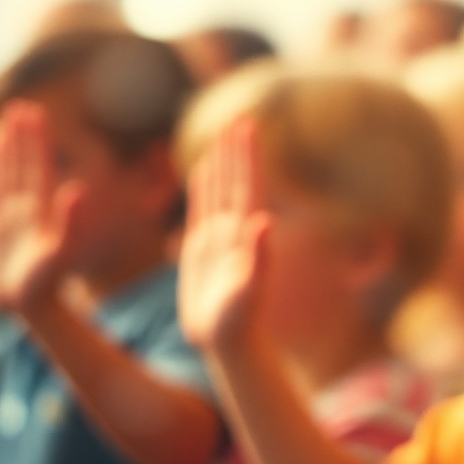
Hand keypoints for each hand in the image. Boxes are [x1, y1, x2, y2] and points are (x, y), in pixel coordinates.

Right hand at [0, 102, 81, 314]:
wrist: (32, 308)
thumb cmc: (47, 283)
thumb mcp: (61, 252)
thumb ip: (70, 221)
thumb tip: (77, 188)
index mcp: (39, 208)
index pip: (38, 165)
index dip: (36, 138)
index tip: (34, 110)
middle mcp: (24, 209)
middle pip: (20, 164)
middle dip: (19, 136)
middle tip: (18, 106)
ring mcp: (7, 221)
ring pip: (2, 179)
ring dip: (0, 155)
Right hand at [178, 119, 270, 348]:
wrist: (228, 344)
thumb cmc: (239, 323)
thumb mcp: (249, 291)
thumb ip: (259, 258)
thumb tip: (264, 223)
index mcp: (247, 234)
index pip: (250, 185)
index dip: (248, 156)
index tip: (249, 125)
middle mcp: (236, 231)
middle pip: (236, 182)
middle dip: (236, 152)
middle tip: (238, 119)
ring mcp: (221, 239)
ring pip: (220, 191)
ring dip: (220, 164)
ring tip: (220, 137)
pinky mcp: (203, 250)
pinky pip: (202, 209)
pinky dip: (202, 187)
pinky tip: (200, 171)